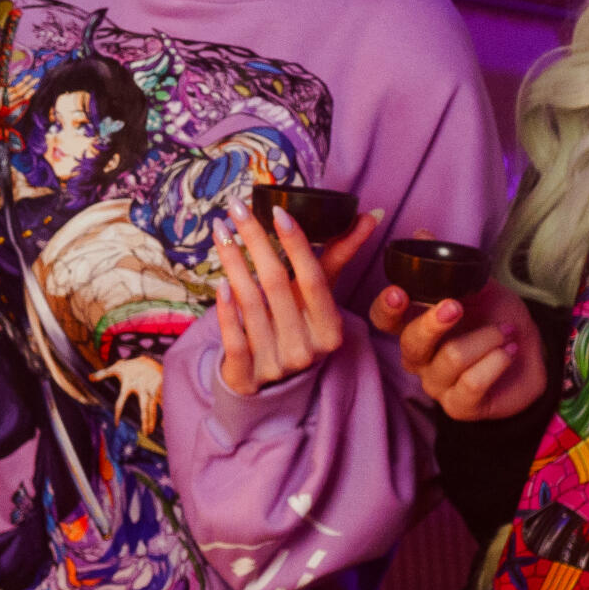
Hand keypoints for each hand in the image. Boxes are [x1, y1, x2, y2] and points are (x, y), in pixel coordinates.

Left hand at [213, 209, 376, 397]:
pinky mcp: (247, 376)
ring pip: (251, 304)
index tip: (277, 210)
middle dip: (255, 240)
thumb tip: (370, 215)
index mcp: (330, 329)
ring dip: (233, 262)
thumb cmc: (297, 325)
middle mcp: (306, 349)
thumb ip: (339, 256)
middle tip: (236, 207)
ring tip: (220, 231)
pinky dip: (226, 309)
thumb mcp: (318, 297)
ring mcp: (276, 365)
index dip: (297, 243)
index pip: (314, 279)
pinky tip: (219, 282)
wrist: (270, 381)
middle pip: (277, 285)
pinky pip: (234, 339)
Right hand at [371, 274, 548, 421]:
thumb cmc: (498, 320)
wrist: (534, 356)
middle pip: (411, 343)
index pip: (385, 320)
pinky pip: (472, 383)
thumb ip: (449, 267)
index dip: (387, 308)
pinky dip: (496, 360)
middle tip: (458, 305)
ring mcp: (437, 385)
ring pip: (449, 360)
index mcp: (415, 326)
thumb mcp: (479, 287)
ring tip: (506, 333)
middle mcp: (419, 358)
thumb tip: (421, 233)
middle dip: (435, 322)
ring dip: (485, 339)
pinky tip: (509, 351)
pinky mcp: (460, 406)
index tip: (400, 293)